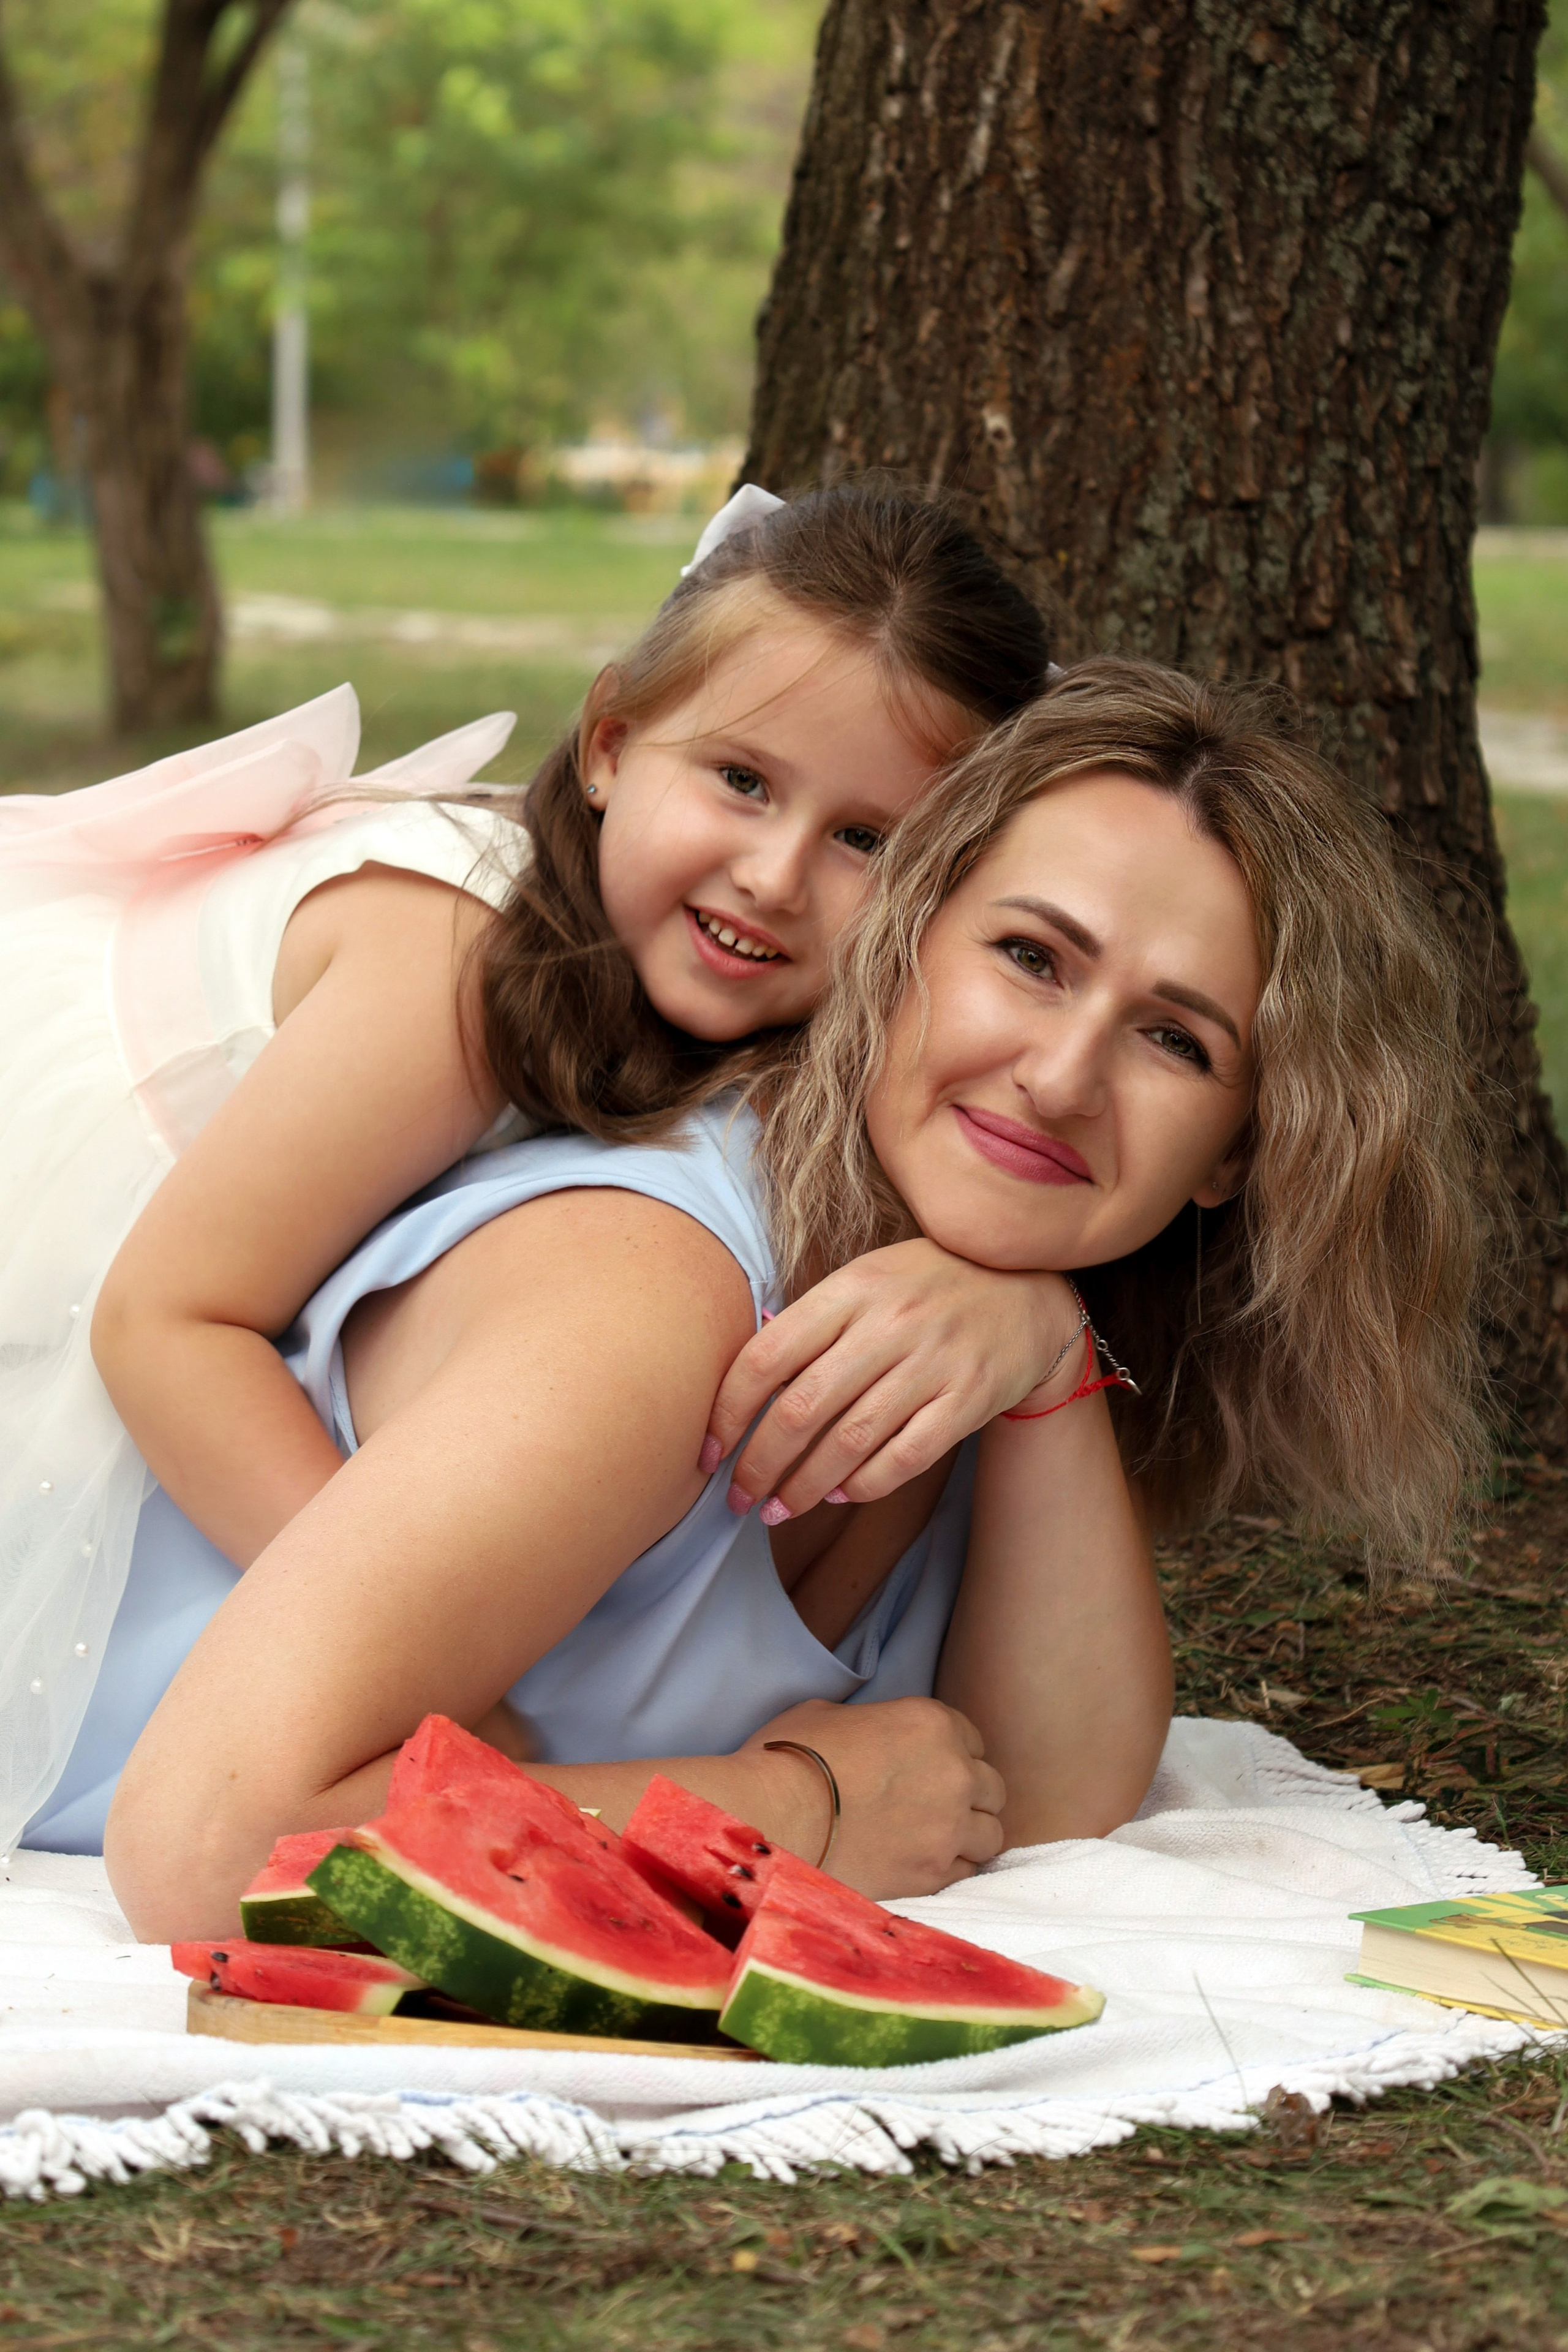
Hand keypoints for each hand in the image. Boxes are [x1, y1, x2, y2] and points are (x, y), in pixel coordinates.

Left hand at [702, 1242, 1083, 1517]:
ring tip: (777, 1510)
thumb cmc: (928, 1286)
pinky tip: (841, 1495)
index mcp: (851, 1289)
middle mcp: (889, 1324)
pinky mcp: (968, 1399)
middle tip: (737, 1499)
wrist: (1029, 1291)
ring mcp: (932, 1363)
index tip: (709, 1451)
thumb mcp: (867, 1278)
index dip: (728, 1412)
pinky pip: (905, 1456)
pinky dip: (866, 1484)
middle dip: (758, 1465)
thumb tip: (743, 1379)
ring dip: (804, 1487)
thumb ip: (813, 1321)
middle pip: (801, 1409)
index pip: (766, 1357)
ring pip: (850, 1442)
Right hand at [741, 1695, 1005, 1898]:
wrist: (773, 1815)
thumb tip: (867, 1735)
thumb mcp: (830, 1714)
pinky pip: (966, 1873)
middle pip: (991, 1789)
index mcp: (932, 1723)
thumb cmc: (789, 1756)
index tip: (932, 1768)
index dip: (952, 1754)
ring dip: (969, 1836)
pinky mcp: (932, 1874)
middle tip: (937, 1806)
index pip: (973, 1739)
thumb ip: (872, 1722)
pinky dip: (950, 1869)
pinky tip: (921, 1864)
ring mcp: (948, 1828)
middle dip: (969, 1796)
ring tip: (936, 1840)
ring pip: (990, 1834)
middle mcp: (954, 1773)